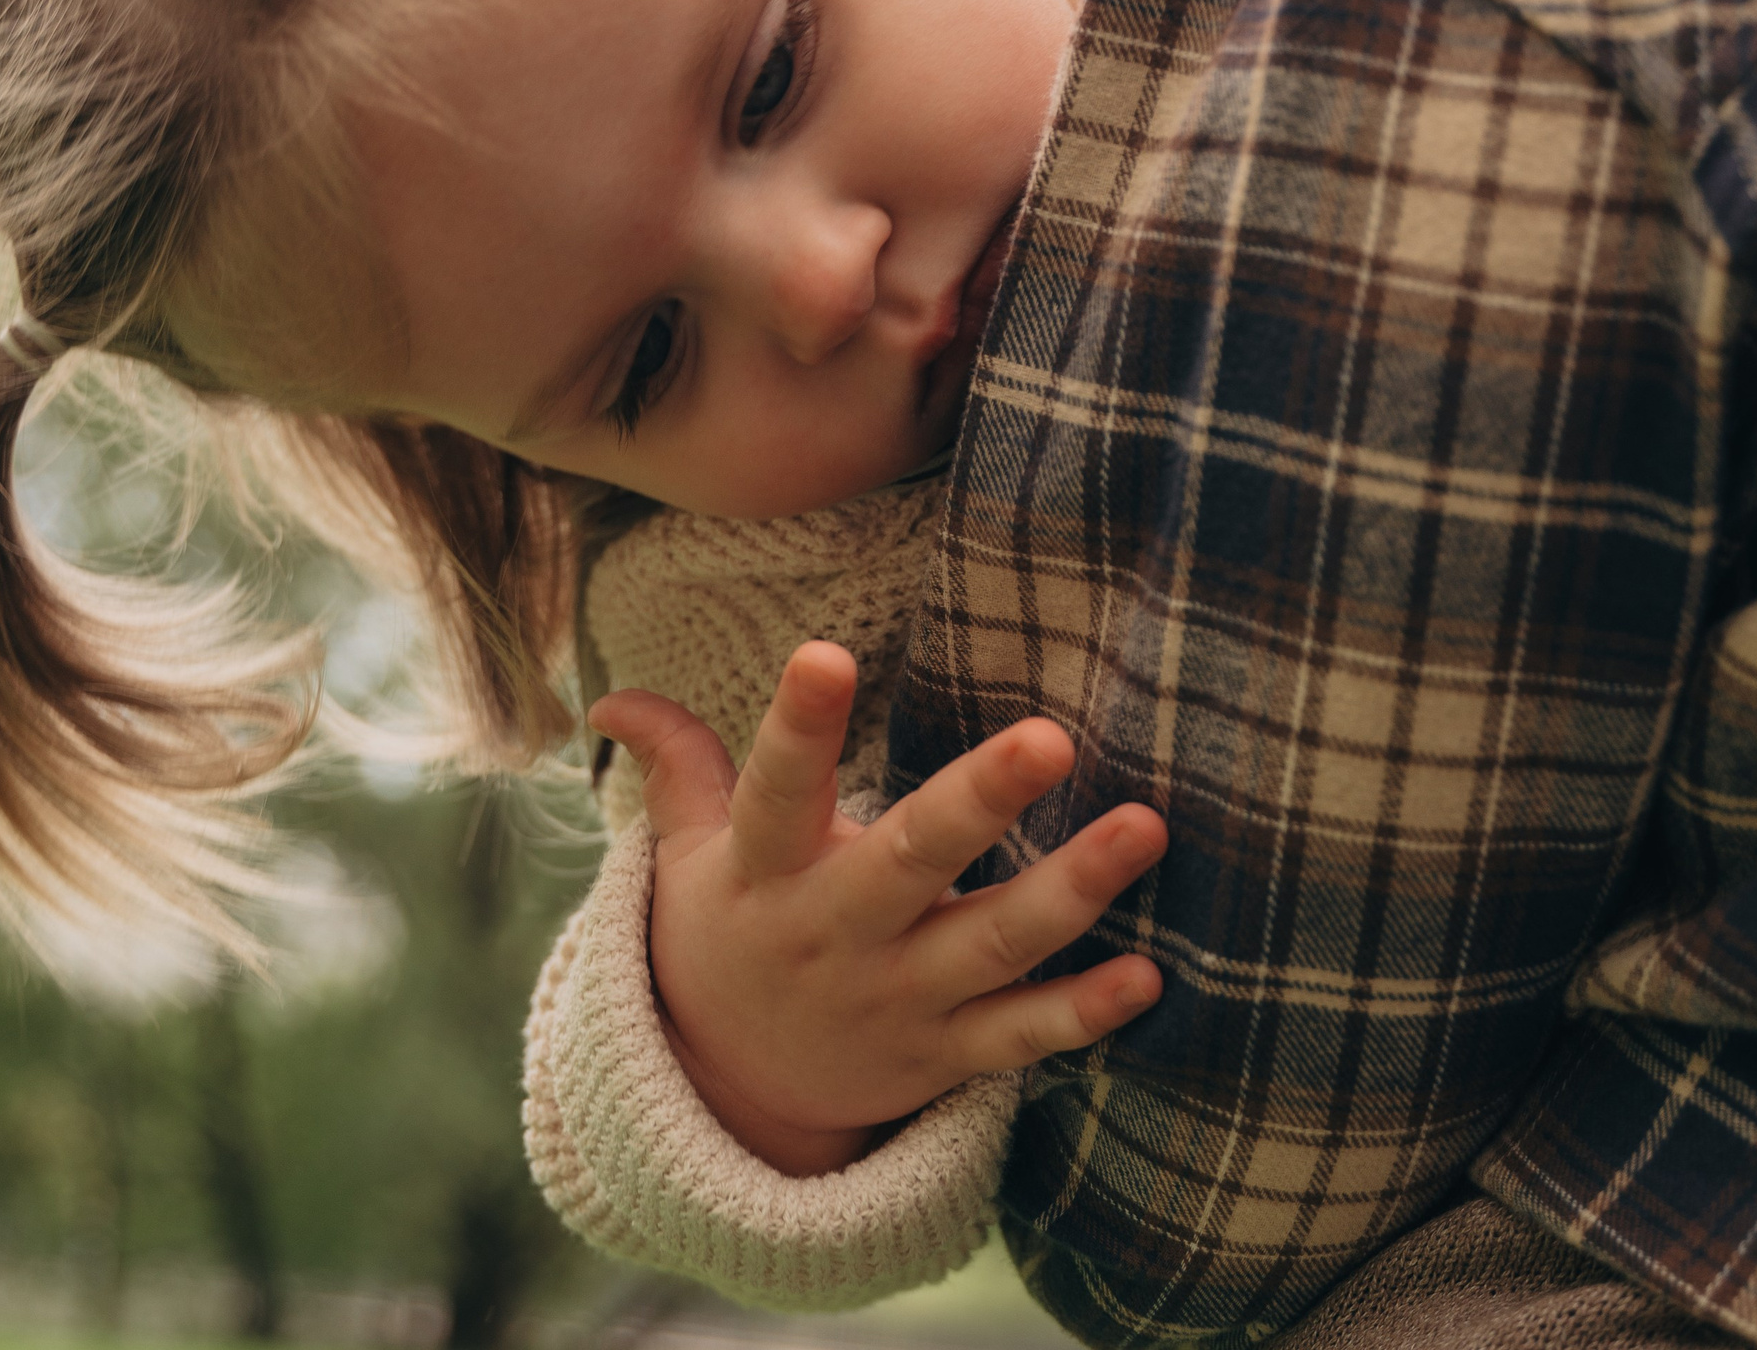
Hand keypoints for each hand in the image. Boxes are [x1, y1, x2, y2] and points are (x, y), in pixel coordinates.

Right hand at [594, 642, 1165, 1178]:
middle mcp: (834, 936)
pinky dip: (1082, 1012)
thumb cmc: (727, 933)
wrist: (730, 1102)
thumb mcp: (689, 856)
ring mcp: (896, 1003)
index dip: (796, 727)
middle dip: (977, 801)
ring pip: (990, 945)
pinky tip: (1148, 975)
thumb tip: (608, 692)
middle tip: (1050, 734)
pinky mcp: (943, 1058)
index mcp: (765, 873)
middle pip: (908, 863)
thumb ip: (674, 763)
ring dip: (1073, 891)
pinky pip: (1020, 1038)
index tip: (826, 653)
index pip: (774, 791)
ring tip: (1144, 826)